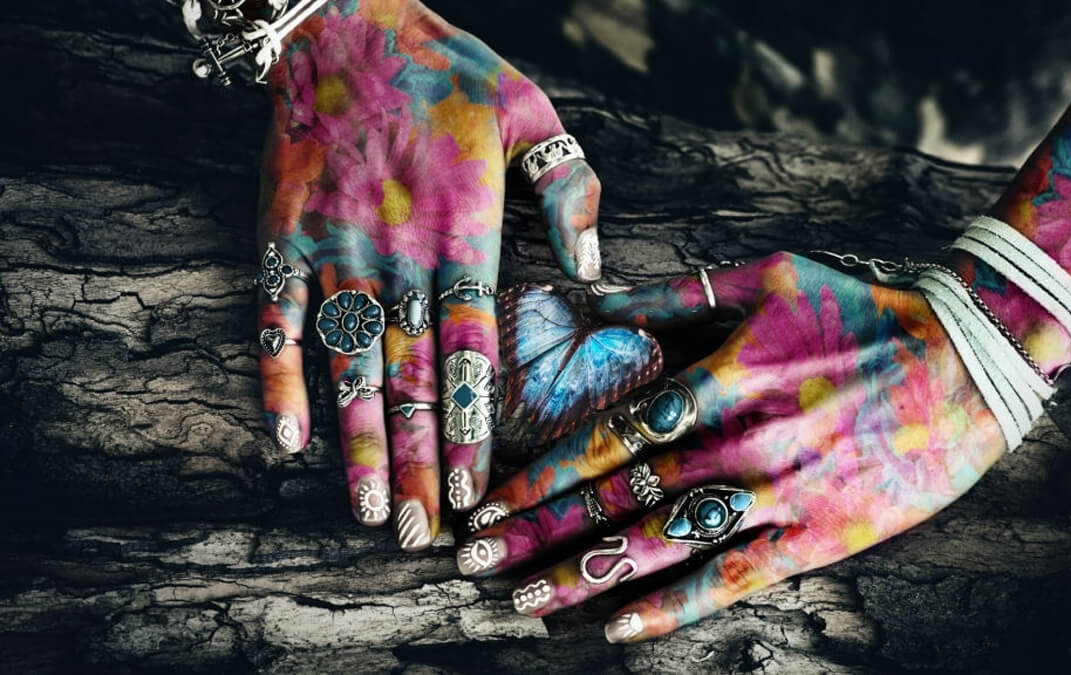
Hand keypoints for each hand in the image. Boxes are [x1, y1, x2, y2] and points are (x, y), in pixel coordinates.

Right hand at [255, 0, 602, 548]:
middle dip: (417, 458)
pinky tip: (286, 437)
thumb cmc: (445, 69)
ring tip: (365, 508)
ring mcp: (335, 245)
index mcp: (462, 232)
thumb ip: (569, 191)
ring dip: (357, 439)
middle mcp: (398, 253)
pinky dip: (277, 375)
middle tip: (420, 532)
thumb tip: (591, 273)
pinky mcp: (283, 231)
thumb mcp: (531, 112)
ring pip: (347, 360)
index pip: (470, 349)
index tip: (475, 486)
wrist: (343, 20)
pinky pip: (275, 313)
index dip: (471, 422)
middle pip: (410, 374)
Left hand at [458, 252, 1004, 641]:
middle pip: (621, 497)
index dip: (541, 475)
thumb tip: (591, 300)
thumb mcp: (767, 276)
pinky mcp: (821, 536)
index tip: (488, 504)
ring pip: (665, 545)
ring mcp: (782, 495)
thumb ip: (675, 295)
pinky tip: (623, 627)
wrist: (971, 359)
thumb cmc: (862, 309)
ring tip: (525, 603)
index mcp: (724, 377)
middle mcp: (743, 442)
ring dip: (588, 575)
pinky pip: (737, 580)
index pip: (612, 436)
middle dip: (539, 534)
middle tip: (474, 564)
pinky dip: (677, 606)